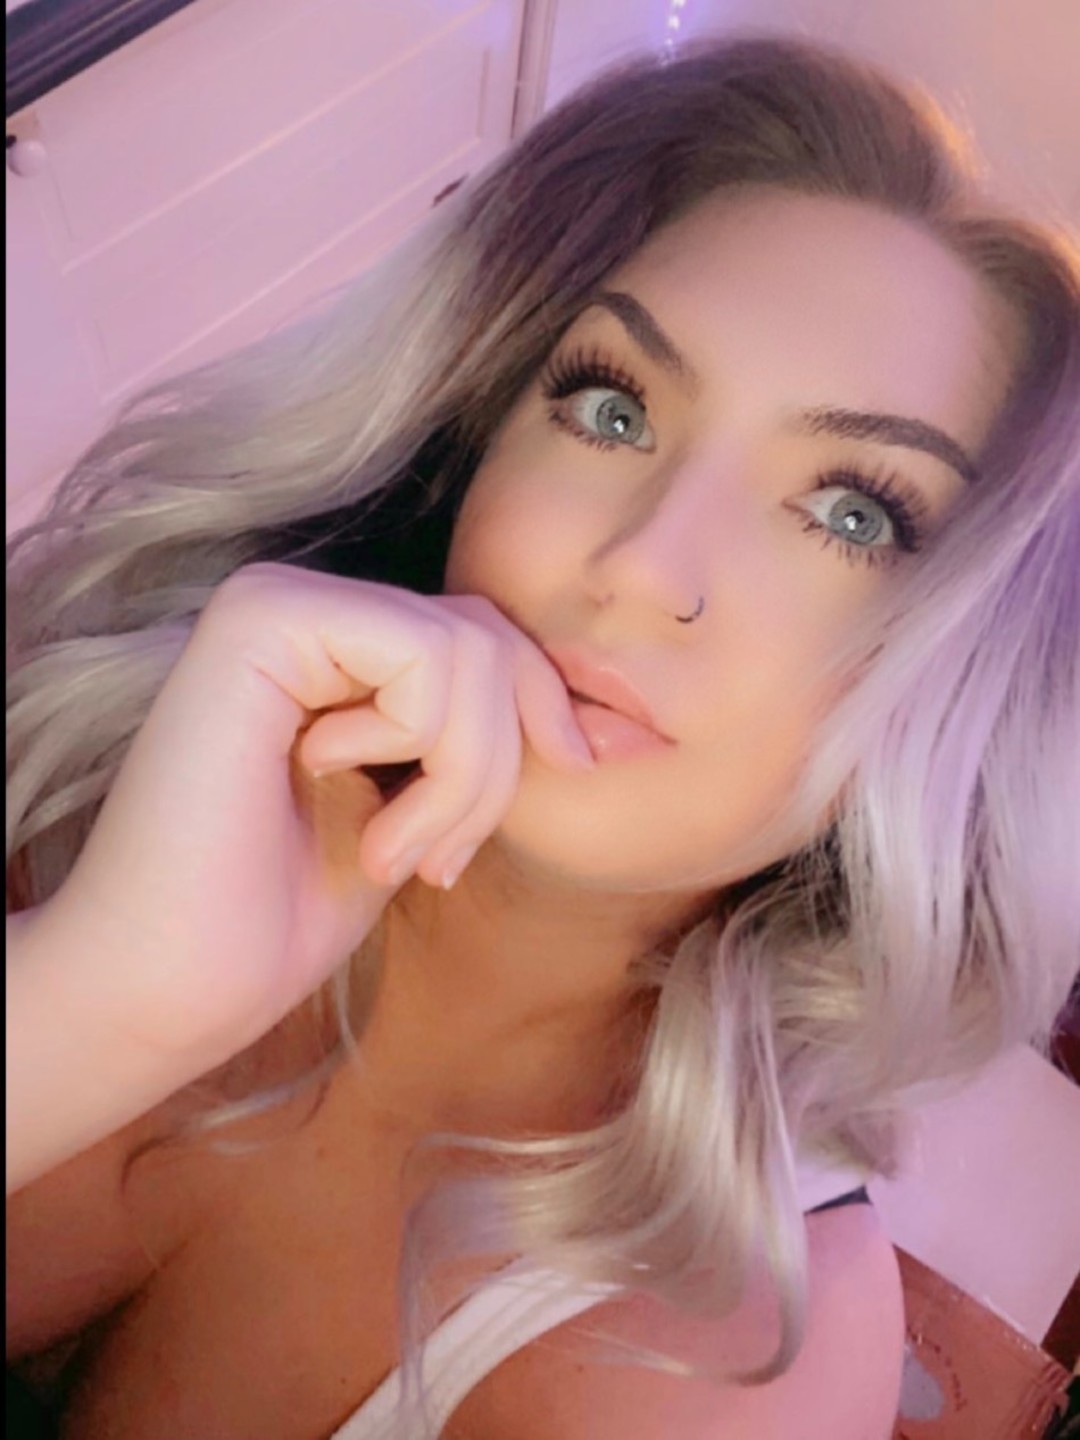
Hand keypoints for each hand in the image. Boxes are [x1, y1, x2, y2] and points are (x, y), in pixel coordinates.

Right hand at [29, 562, 592, 1080]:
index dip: (538, 714)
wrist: (174, 982)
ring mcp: (277, 603)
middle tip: (438, 861)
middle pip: (485, 636)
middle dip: (496, 765)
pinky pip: (423, 653)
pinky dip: (419, 745)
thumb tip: (584, 721)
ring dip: (461, 777)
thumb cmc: (282, 913)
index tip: (531, 800)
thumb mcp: (413, 807)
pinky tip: (333, 789)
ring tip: (391, 854)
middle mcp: (303, 607)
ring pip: (467, 647)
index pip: (484, 637)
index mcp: (333, 647)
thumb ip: (470, 737)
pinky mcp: (261, 619)